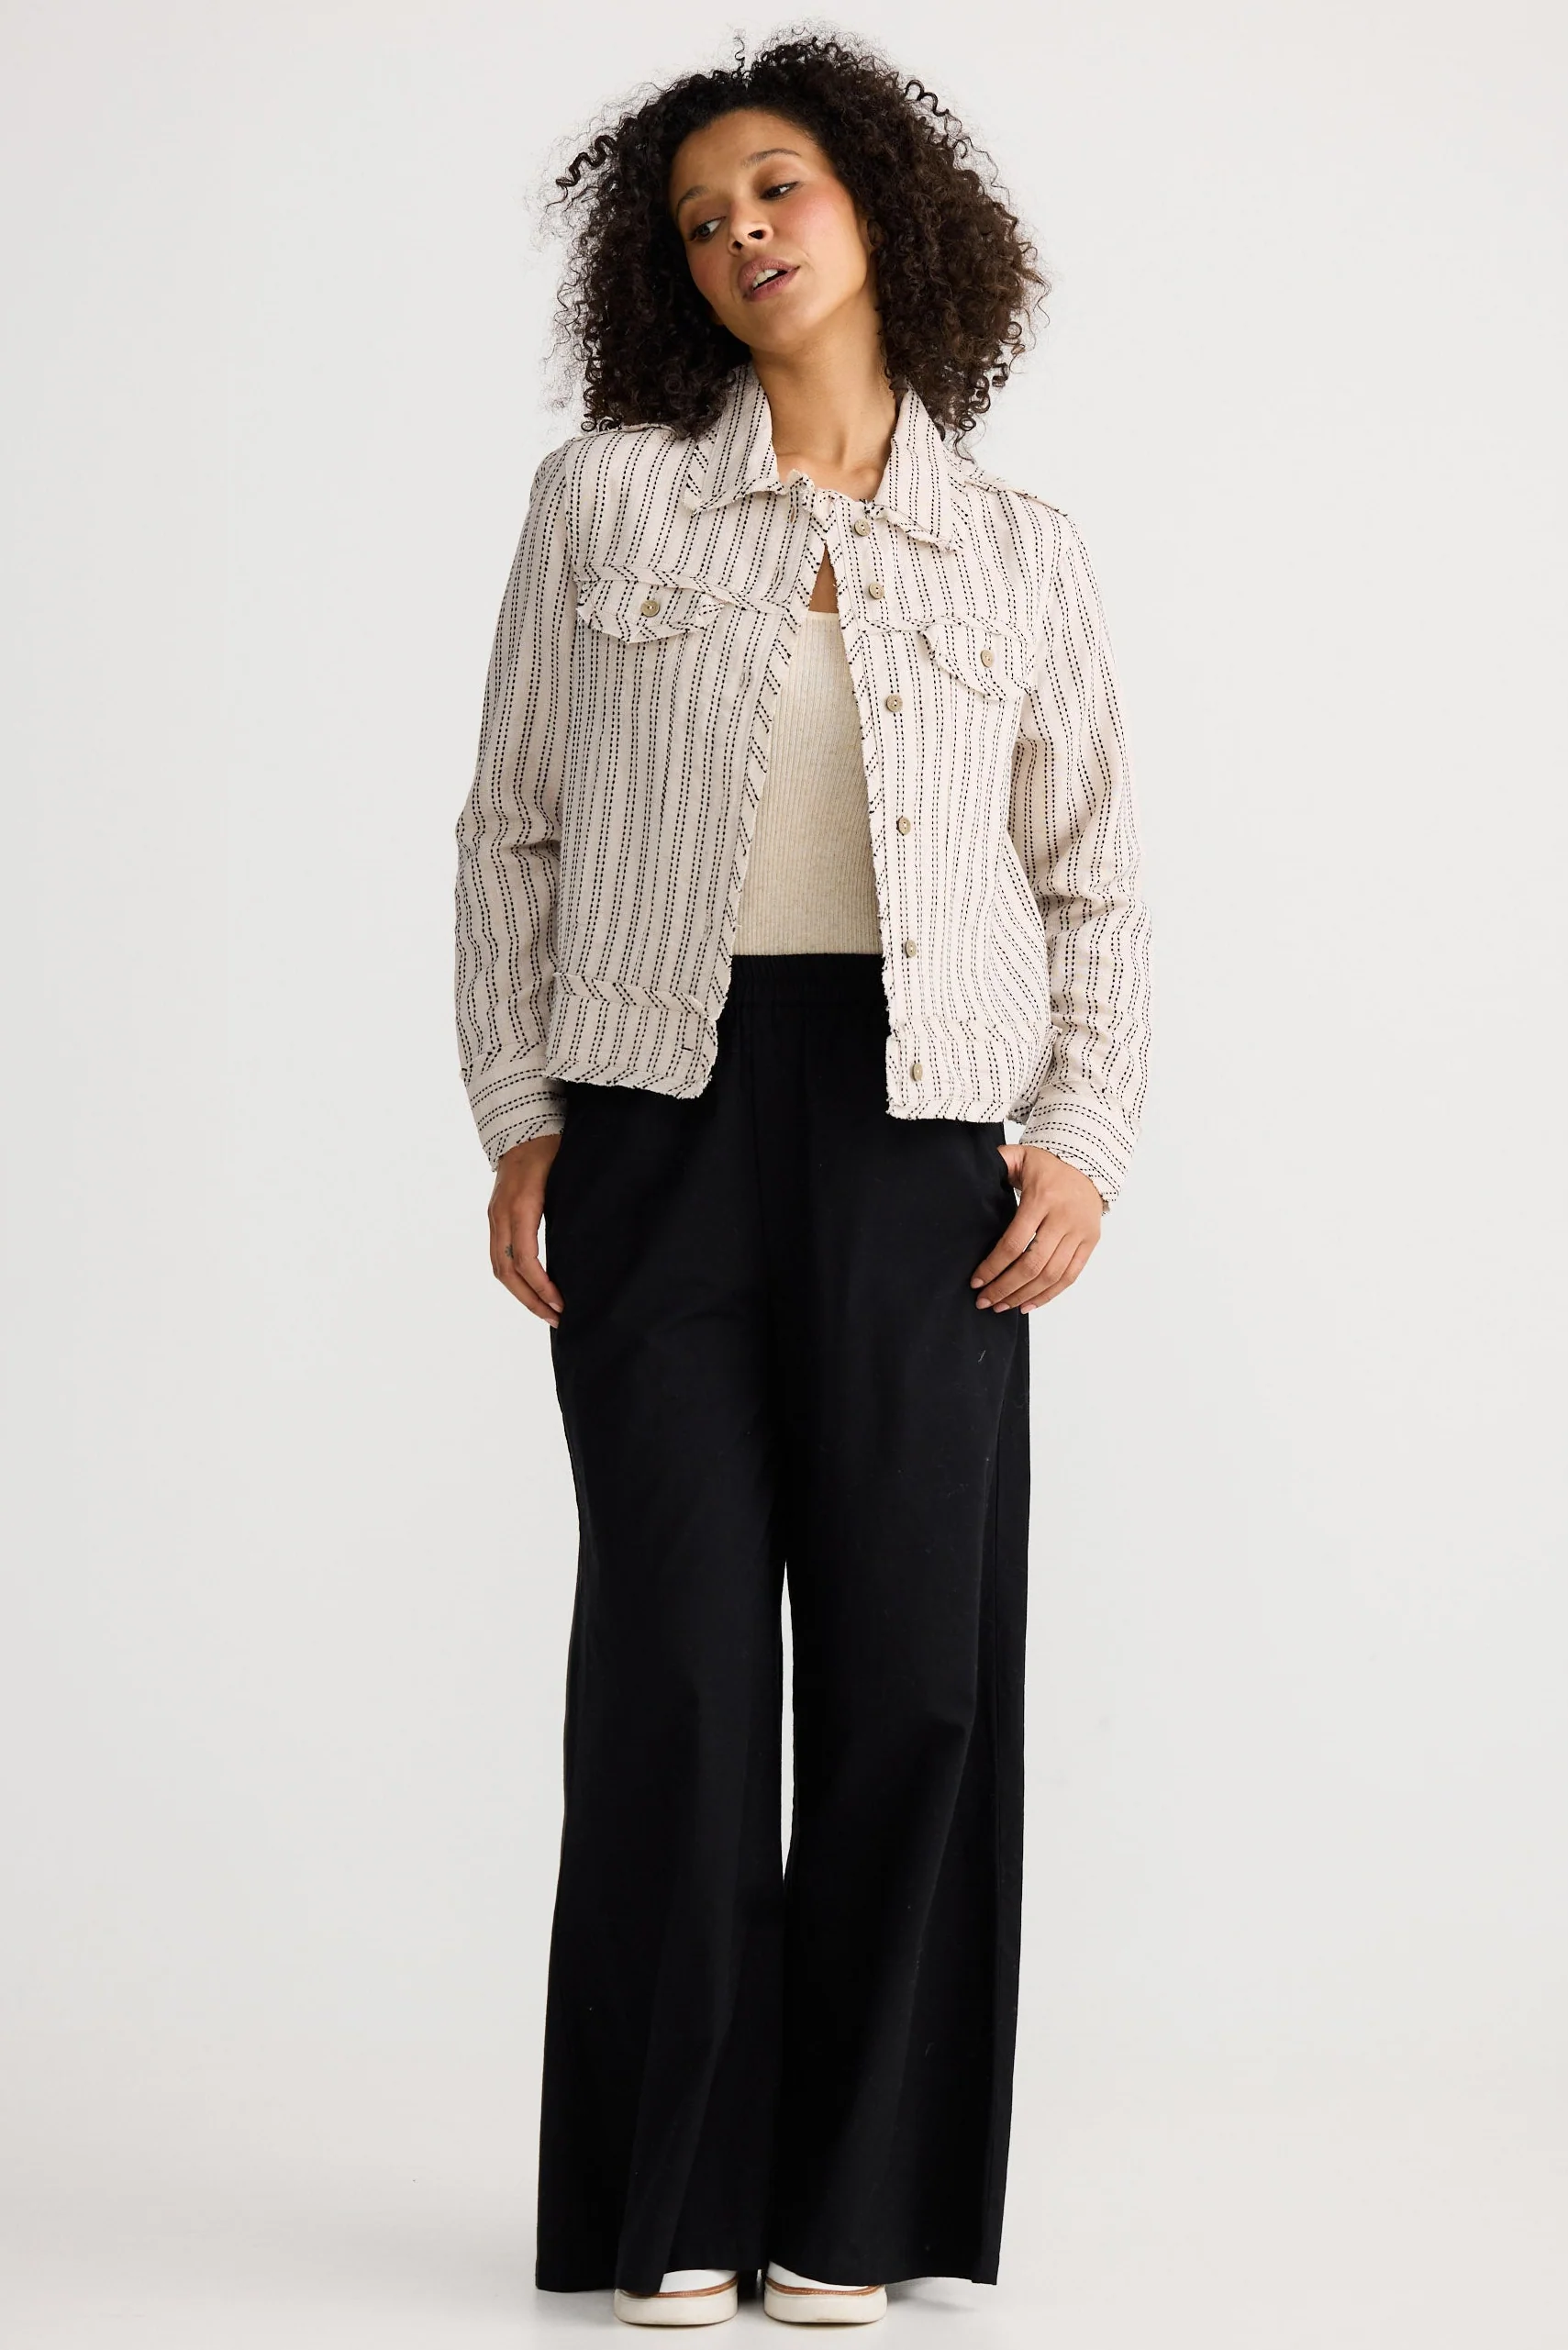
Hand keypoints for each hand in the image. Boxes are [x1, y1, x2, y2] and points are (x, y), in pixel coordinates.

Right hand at [488, 1134, 564, 1325]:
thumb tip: (589, 1248)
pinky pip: (498, 1254)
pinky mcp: (495, 1216)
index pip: (525, 1260)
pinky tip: (532, 1288)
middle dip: (530, 1299)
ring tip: (544, 1310)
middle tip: (556, 1319)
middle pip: (507, 1271)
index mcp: (521, 1206)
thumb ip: (571, 1209)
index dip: (541, 1287)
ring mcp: (495, 1216)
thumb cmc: (551, 1148)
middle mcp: (502, 1214)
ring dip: (520, 1293)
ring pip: (499, 1266)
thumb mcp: (565, 1177)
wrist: (523, 1126)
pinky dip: (513, 1277)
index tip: (561, 1305)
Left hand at [970, 1144, 1103, 1311]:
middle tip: (984, 1301)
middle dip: (1005, 1288)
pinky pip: (1070, 1276)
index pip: (1014, 1243)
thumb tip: (973, 1173)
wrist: (1088, 1165)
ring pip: (1051, 1275)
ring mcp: (1079, 1232)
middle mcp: (1063, 1218)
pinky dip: (1049, 1295)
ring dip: (1024, 1295)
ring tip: (1002, 1306)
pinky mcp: (1090, 1243)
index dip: (993, 1267)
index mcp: (1042, 1199)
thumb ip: (998, 1162)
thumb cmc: (1047, 1166)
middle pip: (1032, 1265)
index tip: (976, 1281)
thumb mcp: (1021, 1157)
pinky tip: (1028, 1304)